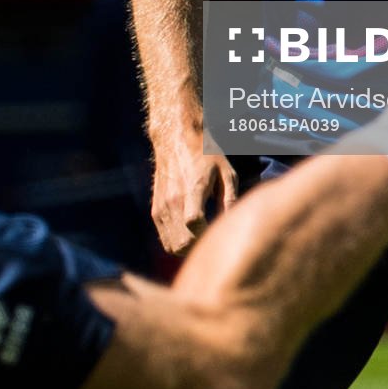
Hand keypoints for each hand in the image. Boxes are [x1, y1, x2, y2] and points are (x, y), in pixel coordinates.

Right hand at [149, 126, 237, 255]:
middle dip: (200, 248)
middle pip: (182, 243)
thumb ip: (230, 201)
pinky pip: (165, 240)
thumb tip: (232, 225)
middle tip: (214, 240)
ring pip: (172, 247)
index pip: (195, 223)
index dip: (208, 234)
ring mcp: (161, 207)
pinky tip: (192, 234)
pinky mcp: (155, 211)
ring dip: (189, 249)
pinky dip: (178, 243)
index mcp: (193, 189)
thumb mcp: (226, 173)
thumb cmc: (206, 155)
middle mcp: (173, 200)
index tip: (220, 232)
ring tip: (204, 238)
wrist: (175, 139)